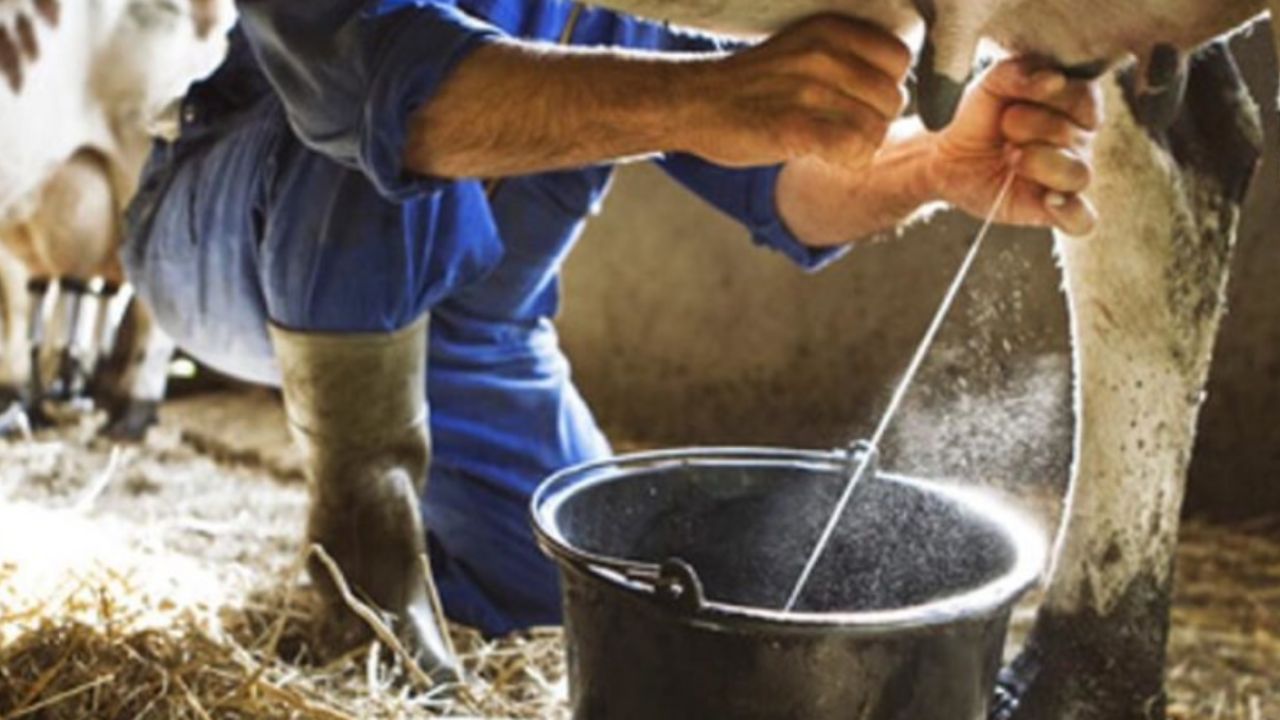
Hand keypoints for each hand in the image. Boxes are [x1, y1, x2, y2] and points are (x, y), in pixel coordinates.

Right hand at [678, 14, 910, 169]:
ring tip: (831, 144)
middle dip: (874, 120)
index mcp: (830, 29)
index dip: (885, 86)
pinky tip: (826, 156)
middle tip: (842, 128)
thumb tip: (896, 85)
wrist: (693, 102)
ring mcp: (809, 90)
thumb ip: (847, 57)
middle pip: (892, 98)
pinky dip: (848, 160)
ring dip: (860, 146)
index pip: (899, 58)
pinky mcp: (795, 127)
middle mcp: (824, 53)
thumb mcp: (802, 48)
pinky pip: (854, 148)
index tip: (859, 100)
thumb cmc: (751, 84)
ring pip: (876, 128)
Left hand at [927, 58, 1102, 235]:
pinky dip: (1070, 211)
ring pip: (1079, 174)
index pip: (1085, 98)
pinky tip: (1048, 200)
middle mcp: (1079, 141)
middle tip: (1005, 129)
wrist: (947, 157)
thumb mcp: (989, 85)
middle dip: (1030, 128)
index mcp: (1074, 105)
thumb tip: (1055, 80)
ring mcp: (1070, 176)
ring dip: (1040, 163)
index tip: (1014, 101)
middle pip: (1075, 135)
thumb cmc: (979, 117)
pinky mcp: (1054, 210)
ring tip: (1011, 157)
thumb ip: (1018, 73)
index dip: (1050, 98)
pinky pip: (1082, 219)